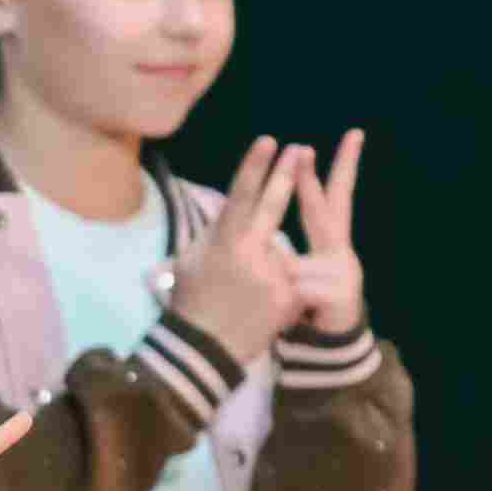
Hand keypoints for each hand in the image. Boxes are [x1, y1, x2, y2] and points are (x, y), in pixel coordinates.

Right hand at [162, 135, 307, 359]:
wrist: (204, 349)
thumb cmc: (193, 299)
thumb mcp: (192, 259)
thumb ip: (214, 231)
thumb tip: (229, 206)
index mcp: (223, 241)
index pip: (241, 195)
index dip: (255, 166)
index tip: (269, 141)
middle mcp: (248, 252)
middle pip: (272, 206)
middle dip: (285, 175)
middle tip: (299, 147)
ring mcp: (272, 274)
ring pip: (280, 249)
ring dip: (268, 262)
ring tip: (245, 291)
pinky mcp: (287, 296)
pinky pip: (291, 278)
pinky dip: (280, 285)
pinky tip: (260, 306)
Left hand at [283, 127, 365, 334]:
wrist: (333, 351)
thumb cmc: (311, 311)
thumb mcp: (297, 278)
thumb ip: (285, 254)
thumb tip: (263, 232)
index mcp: (332, 245)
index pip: (332, 199)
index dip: (335, 170)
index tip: (351, 136)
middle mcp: (341, 251)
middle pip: (329, 209)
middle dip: (311, 180)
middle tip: (303, 149)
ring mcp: (343, 270)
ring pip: (295, 260)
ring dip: (283, 280)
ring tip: (289, 299)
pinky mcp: (338, 292)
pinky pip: (297, 285)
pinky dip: (287, 300)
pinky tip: (298, 312)